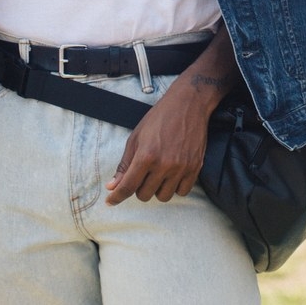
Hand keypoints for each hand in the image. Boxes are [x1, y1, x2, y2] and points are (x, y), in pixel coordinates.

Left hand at [105, 79, 210, 205]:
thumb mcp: (136, 136)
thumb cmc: (160, 117)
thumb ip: (124, 164)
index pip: (127, 187)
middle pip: (144, 195)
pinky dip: (175, 187)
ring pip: (163, 197)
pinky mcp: (195, 167)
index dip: (116, 197)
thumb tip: (112, 186)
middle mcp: (164, 164)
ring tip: (158, 173)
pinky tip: (172, 175)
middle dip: (139, 187)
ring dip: (157, 189)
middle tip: (143, 173)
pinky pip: (182, 192)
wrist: (188, 103)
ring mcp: (181, 167)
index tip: (110, 201)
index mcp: (146, 155)